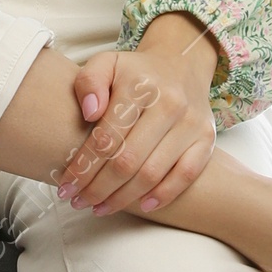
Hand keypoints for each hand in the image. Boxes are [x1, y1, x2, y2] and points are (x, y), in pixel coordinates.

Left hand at [55, 15, 219, 215]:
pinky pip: (186, 175)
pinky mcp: (206, 139)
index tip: (65, 186)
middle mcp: (169, 104)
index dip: (83, 167)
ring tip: (100, 208)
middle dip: (98, 188)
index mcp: (140, 86)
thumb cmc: (135, 73)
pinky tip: (143, 206)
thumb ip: (89, 82)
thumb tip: (89, 113)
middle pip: (127, 160)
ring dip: (123, 198)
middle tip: (78, 202)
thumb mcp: (106, 63)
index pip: (106, 137)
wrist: (181, 65)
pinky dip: (164, 195)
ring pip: (152, 173)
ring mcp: (190, 123)